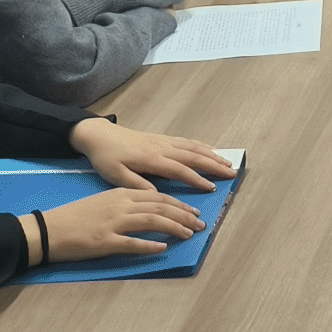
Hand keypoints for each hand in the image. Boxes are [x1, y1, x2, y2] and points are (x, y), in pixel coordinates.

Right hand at [37, 185, 204, 259]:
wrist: (49, 229)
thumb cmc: (77, 217)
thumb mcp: (105, 202)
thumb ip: (128, 203)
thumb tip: (152, 209)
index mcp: (121, 193)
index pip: (158, 196)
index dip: (179, 204)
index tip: (194, 212)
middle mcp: (121, 205)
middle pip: (160, 207)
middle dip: (184, 215)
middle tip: (200, 224)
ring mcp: (113, 223)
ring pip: (152, 222)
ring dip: (174, 228)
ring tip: (189, 234)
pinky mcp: (105, 242)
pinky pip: (132, 243)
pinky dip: (149, 245)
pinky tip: (163, 248)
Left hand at [69, 117, 235, 191]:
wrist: (99, 135)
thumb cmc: (106, 157)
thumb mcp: (115, 176)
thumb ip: (137, 185)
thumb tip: (157, 196)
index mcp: (152, 159)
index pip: (180, 169)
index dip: (197, 179)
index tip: (212, 187)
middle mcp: (162, 148)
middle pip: (194, 155)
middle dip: (214, 164)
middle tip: (232, 172)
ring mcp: (164, 141)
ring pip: (193, 147)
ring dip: (212, 154)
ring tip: (227, 162)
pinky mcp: (162, 139)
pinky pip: (186, 141)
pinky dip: (201, 146)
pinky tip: (209, 149)